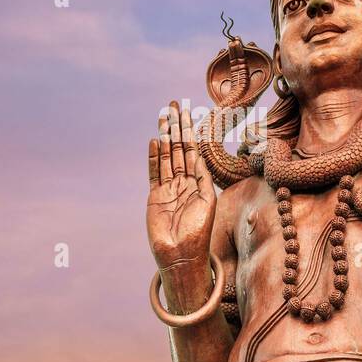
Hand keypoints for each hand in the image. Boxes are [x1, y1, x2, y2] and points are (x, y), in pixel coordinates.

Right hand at [147, 101, 215, 271]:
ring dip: (165, 136)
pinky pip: (154, 172)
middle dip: (177, 127)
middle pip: (177, 148)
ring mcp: (167, 188)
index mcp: (197, 182)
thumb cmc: (199, 231)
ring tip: (163, 116)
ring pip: (166, 156)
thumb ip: (202, 177)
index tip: (189, 113)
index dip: (191, 132)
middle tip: (174, 105)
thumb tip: (198, 155)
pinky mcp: (155, 196)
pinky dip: (154, 157)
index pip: (192, 150)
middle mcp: (182, 182)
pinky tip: (154, 142)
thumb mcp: (207, 201)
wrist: (181, 255)